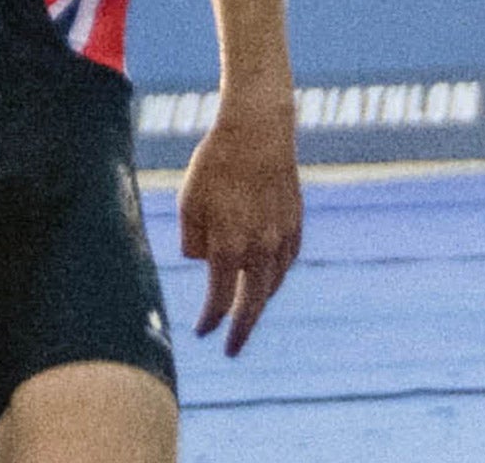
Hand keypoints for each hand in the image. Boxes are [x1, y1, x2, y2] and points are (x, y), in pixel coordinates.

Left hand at [178, 97, 301, 356]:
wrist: (258, 133)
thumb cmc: (214, 164)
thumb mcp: (188, 200)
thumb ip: (191, 239)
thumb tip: (200, 263)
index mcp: (228, 246)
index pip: (219, 298)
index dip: (210, 319)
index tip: (202, 332)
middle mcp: (260, 249)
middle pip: (252, 303)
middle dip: (241, 331)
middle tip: (232, 349)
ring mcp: (282, 239)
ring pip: (272, 284)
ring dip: (258, 302)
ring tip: (245, 313)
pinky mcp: (296, 225)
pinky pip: (286, 263)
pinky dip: (274, 277)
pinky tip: (266, 279)